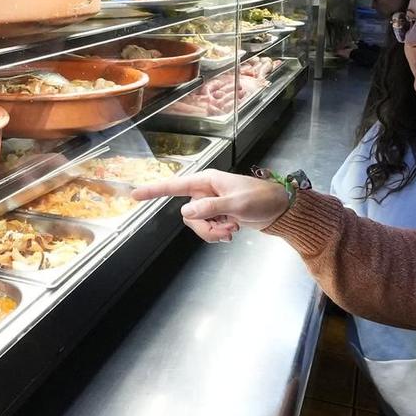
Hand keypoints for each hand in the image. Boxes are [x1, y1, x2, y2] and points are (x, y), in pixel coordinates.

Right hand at [131, 173, 294, 242]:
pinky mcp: (218, 215)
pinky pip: (207, 229)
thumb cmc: (262, 198)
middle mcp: (206, 191)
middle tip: (226, 229)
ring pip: (197, 224)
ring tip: (233, 229)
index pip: (175, 186)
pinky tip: (233, 231)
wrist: (280, 209)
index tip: (135, 194)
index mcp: (207, 181)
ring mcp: (212, 204)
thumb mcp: (237, 203)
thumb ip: (211, 207)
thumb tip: (186, 213)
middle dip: (205, 227)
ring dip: (213, 232)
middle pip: (188, 215)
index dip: (154, 190)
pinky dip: (218, 234)